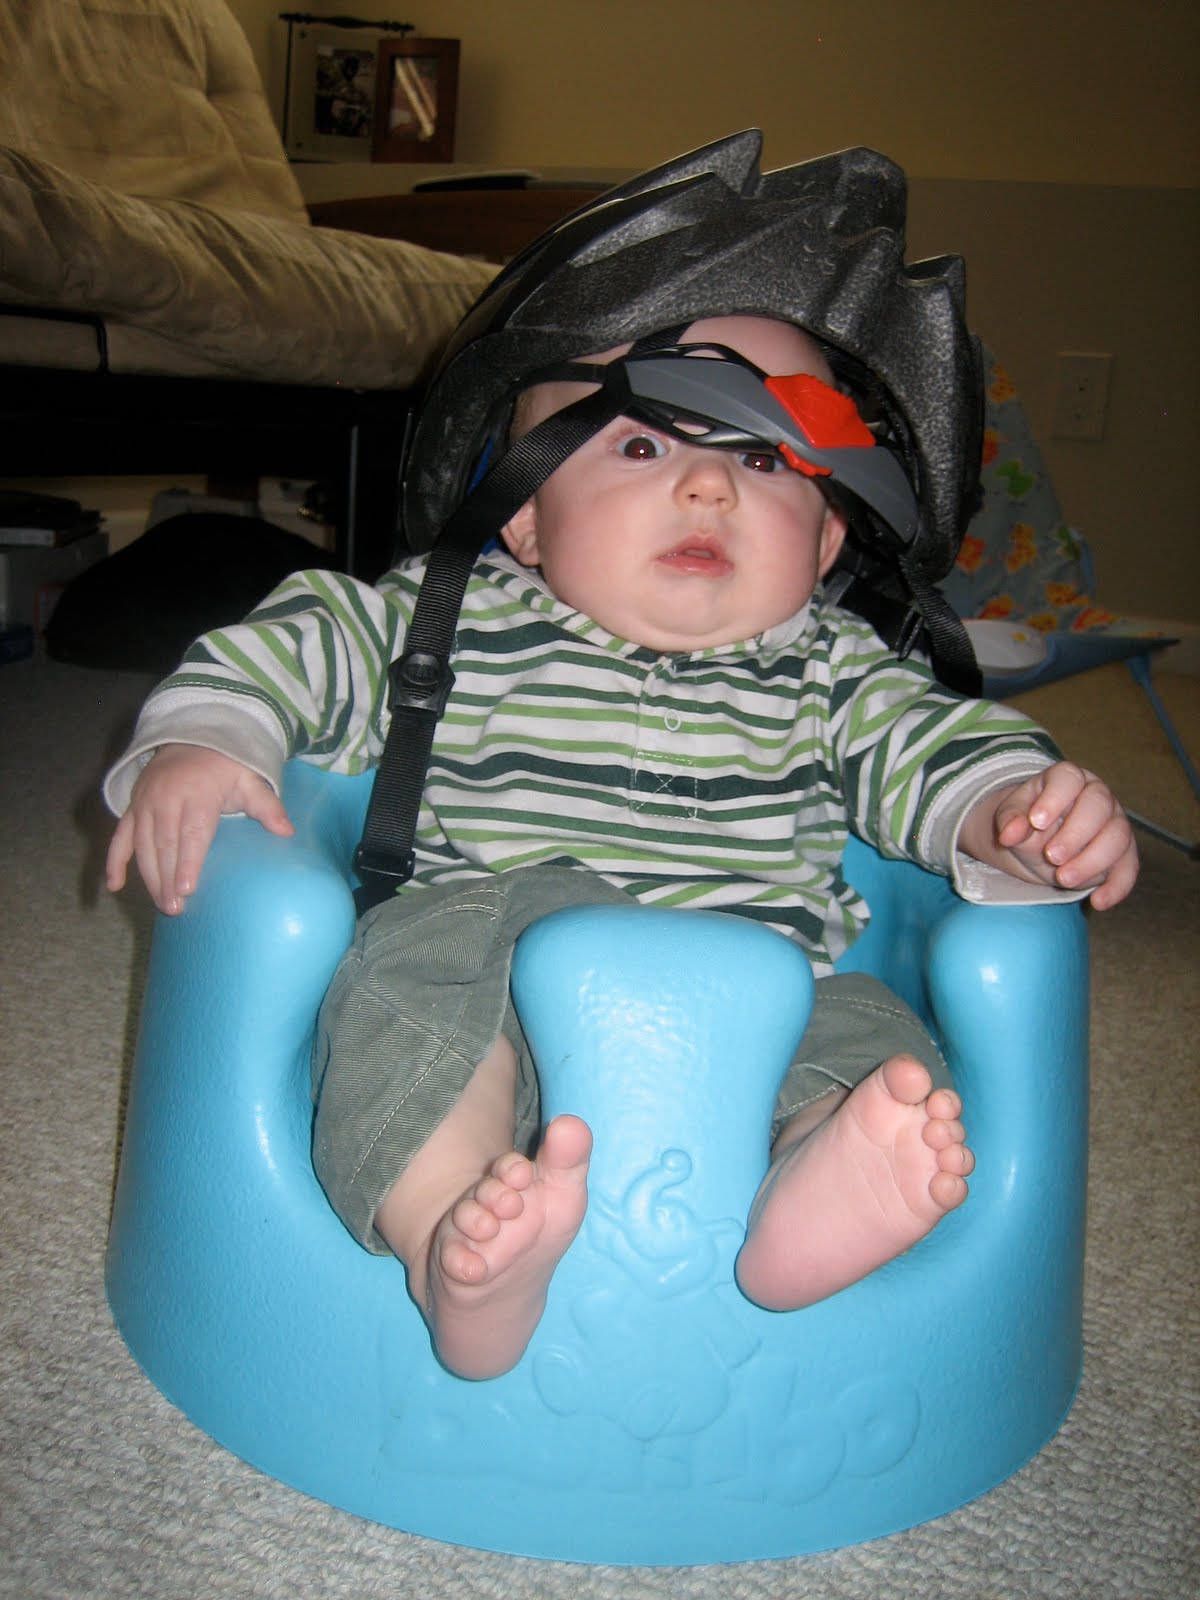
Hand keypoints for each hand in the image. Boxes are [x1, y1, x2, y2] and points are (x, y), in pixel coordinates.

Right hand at [105, 744, 293, 914]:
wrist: (193, 737)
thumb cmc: (225, 767)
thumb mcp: (249, 780)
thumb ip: (267, 805)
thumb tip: (287, 831)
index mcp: (198, 793)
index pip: (192, 832)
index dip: (188, 861)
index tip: (187, 888)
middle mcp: (166, 798)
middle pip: (165, 843)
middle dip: (168, 878)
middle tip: (175, 909)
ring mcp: (145, 802)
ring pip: (142, 844)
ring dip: (149, 876)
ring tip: (161, 904)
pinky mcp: (132, 807)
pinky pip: (119, 835)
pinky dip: (114, 860)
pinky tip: (113, 885)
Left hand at [962, 761, 1138, 909]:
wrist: (1038, 841)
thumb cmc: (1027, 822)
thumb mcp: (1012, 817)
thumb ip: (1010, 821)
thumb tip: (1010, 834)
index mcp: (1067, 779)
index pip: (1068, 779)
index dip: (1055, 799)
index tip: (1036, 822)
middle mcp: (1097, 795)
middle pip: (1099, 806)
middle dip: (1076, 834)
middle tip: (1051, 857)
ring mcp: (1114, 823)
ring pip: (1118, 836)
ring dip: (1093, 861)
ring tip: (1064, 879)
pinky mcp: (1123, 853)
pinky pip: (1128, 868)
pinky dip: (1117, 886)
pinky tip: (1098, 901)